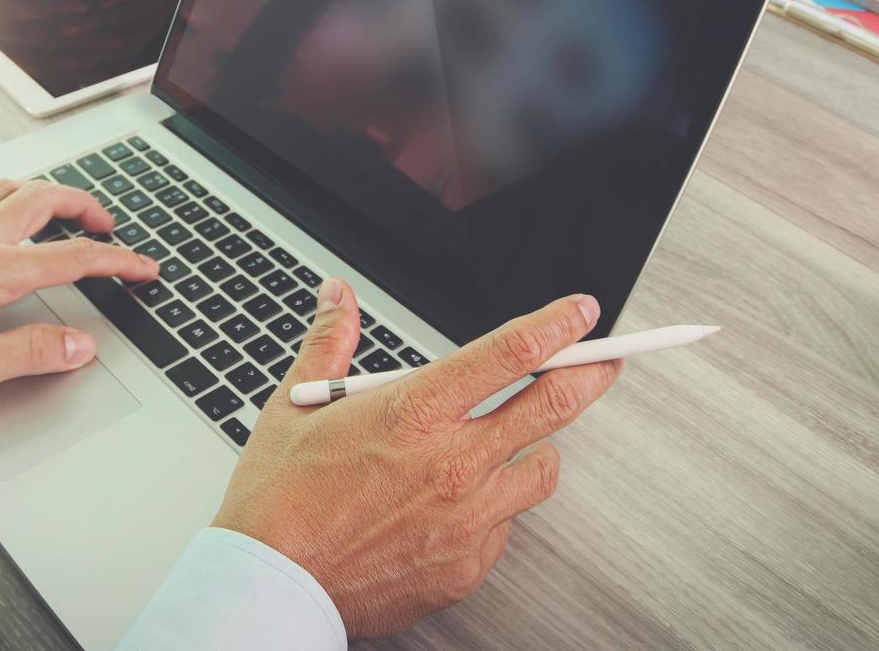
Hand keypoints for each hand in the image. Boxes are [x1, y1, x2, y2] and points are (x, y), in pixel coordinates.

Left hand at [0, 179, 158, 400]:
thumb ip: (31, 354)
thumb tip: (79, 346)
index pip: (74, 258)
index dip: (118, 262)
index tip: (143, 267)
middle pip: (46, 199)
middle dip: (87, 206)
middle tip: (107, 226)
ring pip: (9, 188)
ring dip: (45, 193)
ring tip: (62, 209)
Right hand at [213, 279, 619, 637]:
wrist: (272, 583)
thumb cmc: (279, 499)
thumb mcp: (297, 404)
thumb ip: (331, 342)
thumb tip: (340, 297)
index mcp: (414, 413)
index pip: (509, 354)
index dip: (557, 325)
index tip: (580, 312)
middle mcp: (450, 463)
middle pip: (552, 406)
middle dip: (591, 373)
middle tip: (606, 360)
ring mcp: (465, 519)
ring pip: (540, 471)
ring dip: (536, 448)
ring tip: (517, 442)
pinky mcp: (465, 565)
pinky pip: (504, 526)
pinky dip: (492, 509)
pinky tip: (460, 504)